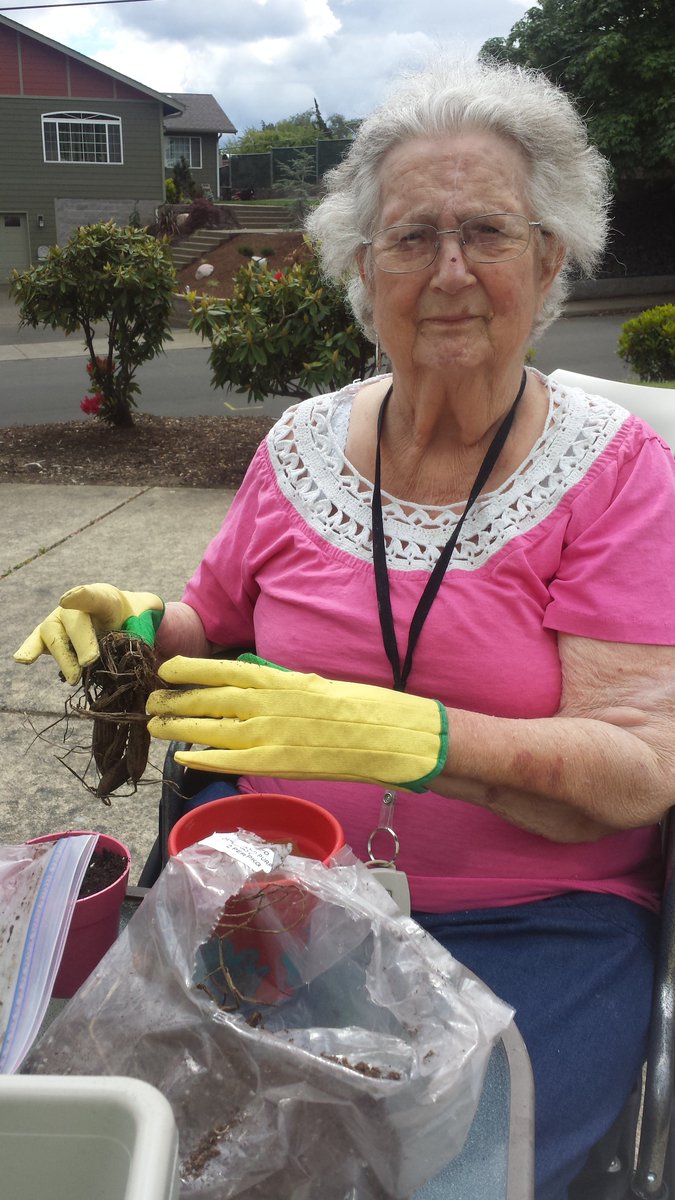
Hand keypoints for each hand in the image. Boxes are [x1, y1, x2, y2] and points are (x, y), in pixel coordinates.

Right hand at [14, 583, 163, 684]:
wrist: (122, 619)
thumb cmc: (134, 618)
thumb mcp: (146, 617)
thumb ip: (144, 626)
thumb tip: (135, 650)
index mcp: (104, 598)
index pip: (93, 595)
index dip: (80, 597)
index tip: (67, 601)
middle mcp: (76, 606)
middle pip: (74, 621)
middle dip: (81, 642)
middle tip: (89, 663)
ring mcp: (60, 619)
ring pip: (54, 635)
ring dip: (63, 657)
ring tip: (74, 678)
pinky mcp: (49, 636)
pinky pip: (37, 641)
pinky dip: (29, 649)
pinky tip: (23, 660)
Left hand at [146, 653, 447, 791]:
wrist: (381, 735)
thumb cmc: (349, 707)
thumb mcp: (307, 682)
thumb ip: (273, 679)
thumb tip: (243, 672)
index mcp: (275, 679)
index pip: (220, 671)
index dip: (189, 670)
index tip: (166, 669)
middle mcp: (264, 704)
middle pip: (207, 700)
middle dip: (176, 701)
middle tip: (150, 701)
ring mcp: (266, 735)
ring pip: (210, 729)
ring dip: (179, 727)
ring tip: (156, 724)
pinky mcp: (273, 762)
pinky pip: (227, 760)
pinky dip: (202, 756)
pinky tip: (182, 755)